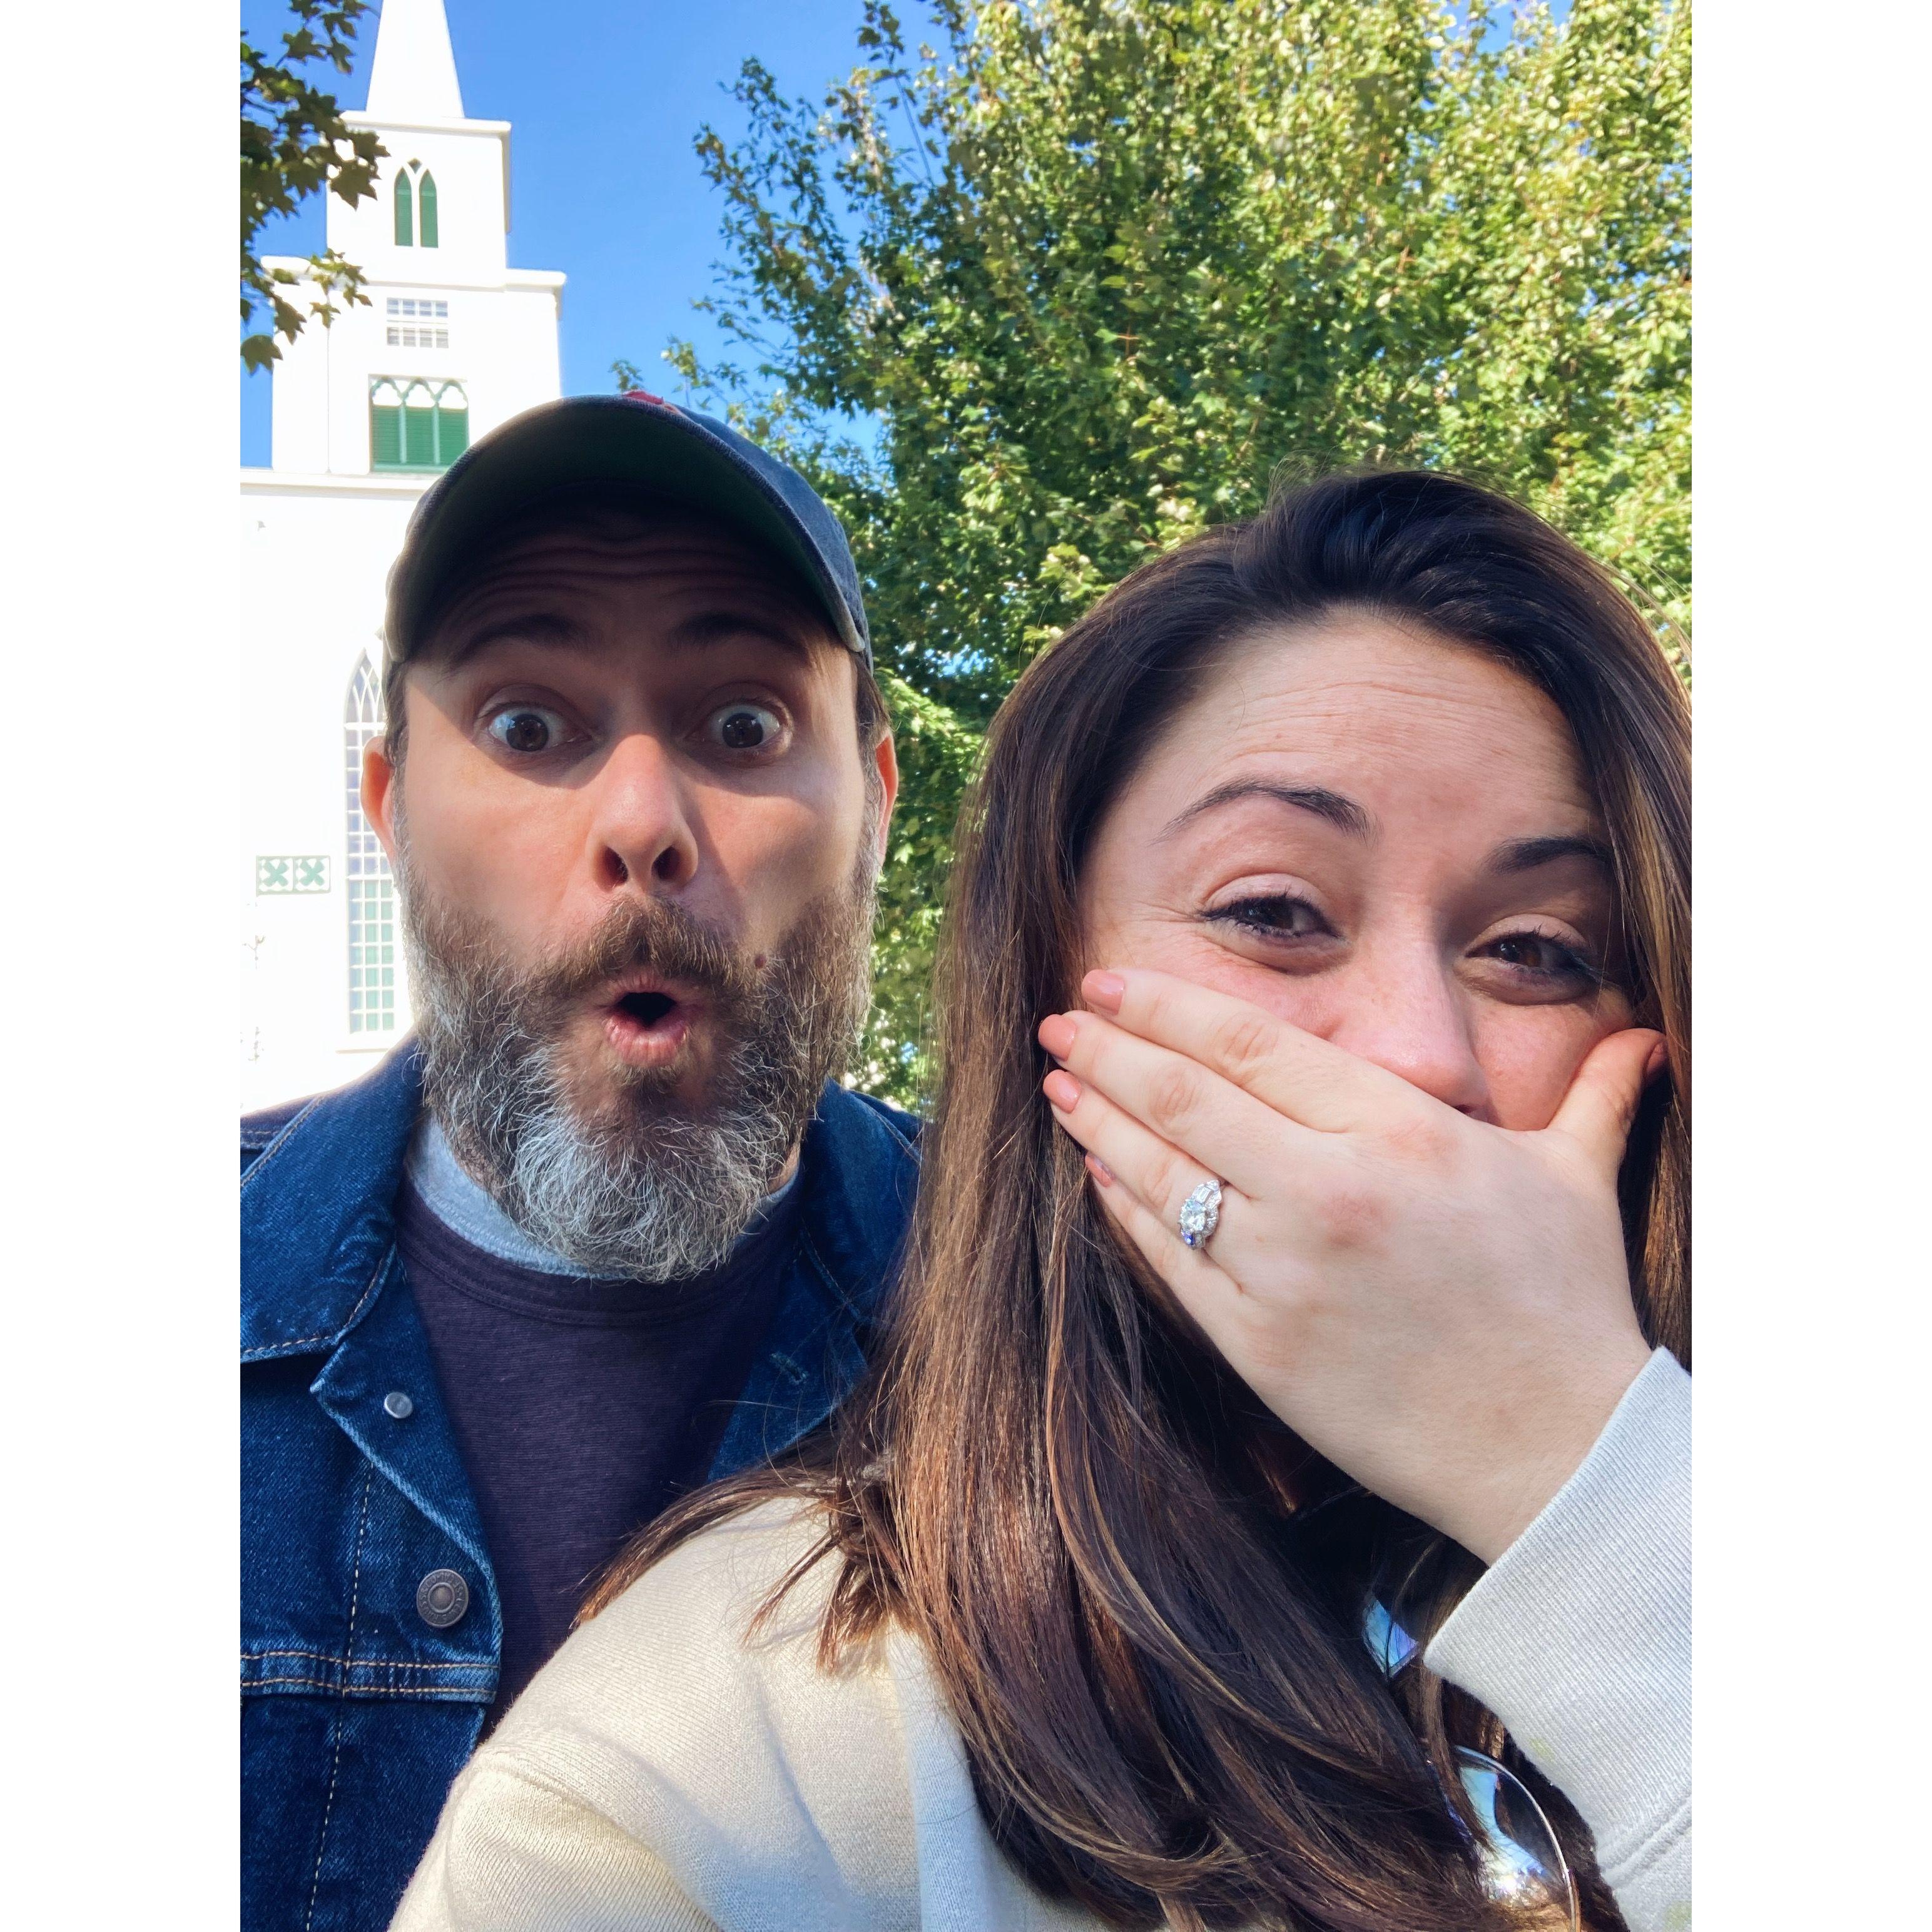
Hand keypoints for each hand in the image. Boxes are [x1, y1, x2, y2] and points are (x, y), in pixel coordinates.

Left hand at [1037, 967, 1660, 1564]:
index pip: (1251, 1046)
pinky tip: (1099, 1170)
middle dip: (1109, 1046)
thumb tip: (1653, 1037)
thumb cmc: (1565, 1306)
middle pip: (1184, 1096)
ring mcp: (1284, 1270)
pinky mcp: (1256, 1344)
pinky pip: (1169, 1258)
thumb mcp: (1578, 1180)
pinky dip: (1125, 1205)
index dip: (1167, 1004)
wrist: (1555, 1452)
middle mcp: (1330, 1190)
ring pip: (1162, 1172)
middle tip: (1060, 1016)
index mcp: (1400, 1132)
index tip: (1111, 980)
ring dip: (1097, 1117)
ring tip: (1060, 1078)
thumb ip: (1596, 1094)